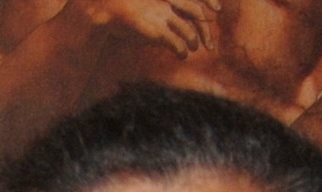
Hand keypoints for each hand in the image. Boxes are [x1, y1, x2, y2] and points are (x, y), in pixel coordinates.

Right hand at [78, 0, 215, 57]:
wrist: (108, 8)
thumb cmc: (124, 9)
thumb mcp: (146, 8)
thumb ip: (158, 14)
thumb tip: (164, 25)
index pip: (193, 2)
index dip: (206, 9)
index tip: (212, 17)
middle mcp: (169, 4)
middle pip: (197, 14)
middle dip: (205, 30)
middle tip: (208, 44)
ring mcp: (164, 17)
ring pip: (189, 31)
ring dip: (194, 42)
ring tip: (192, 49)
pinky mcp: (157, 32)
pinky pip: (177, 44)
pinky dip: (182, 51)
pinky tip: (181, 55)